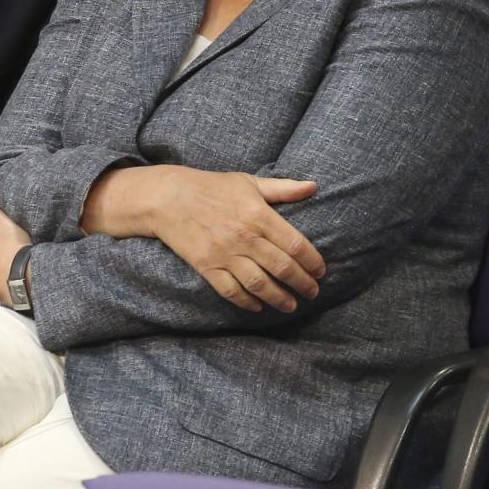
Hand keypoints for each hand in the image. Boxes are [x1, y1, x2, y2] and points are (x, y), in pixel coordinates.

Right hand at [84, 166, 323, 313]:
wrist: (168, 198)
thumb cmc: (212, 187)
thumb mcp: (248, 182)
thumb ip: (283, 188)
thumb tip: (314, 186)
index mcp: (259, 215)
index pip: (296, 244)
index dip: (312, 261)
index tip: (321, 271)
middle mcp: (245, 237)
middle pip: (282, 268)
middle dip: (302, 284)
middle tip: (313, 292)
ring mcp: (225, 254)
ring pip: (259, 284)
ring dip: (279, 298)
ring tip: (291, 305)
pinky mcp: (207, 266)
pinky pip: (231, 291)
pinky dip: (246, 302)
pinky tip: (257, 307)